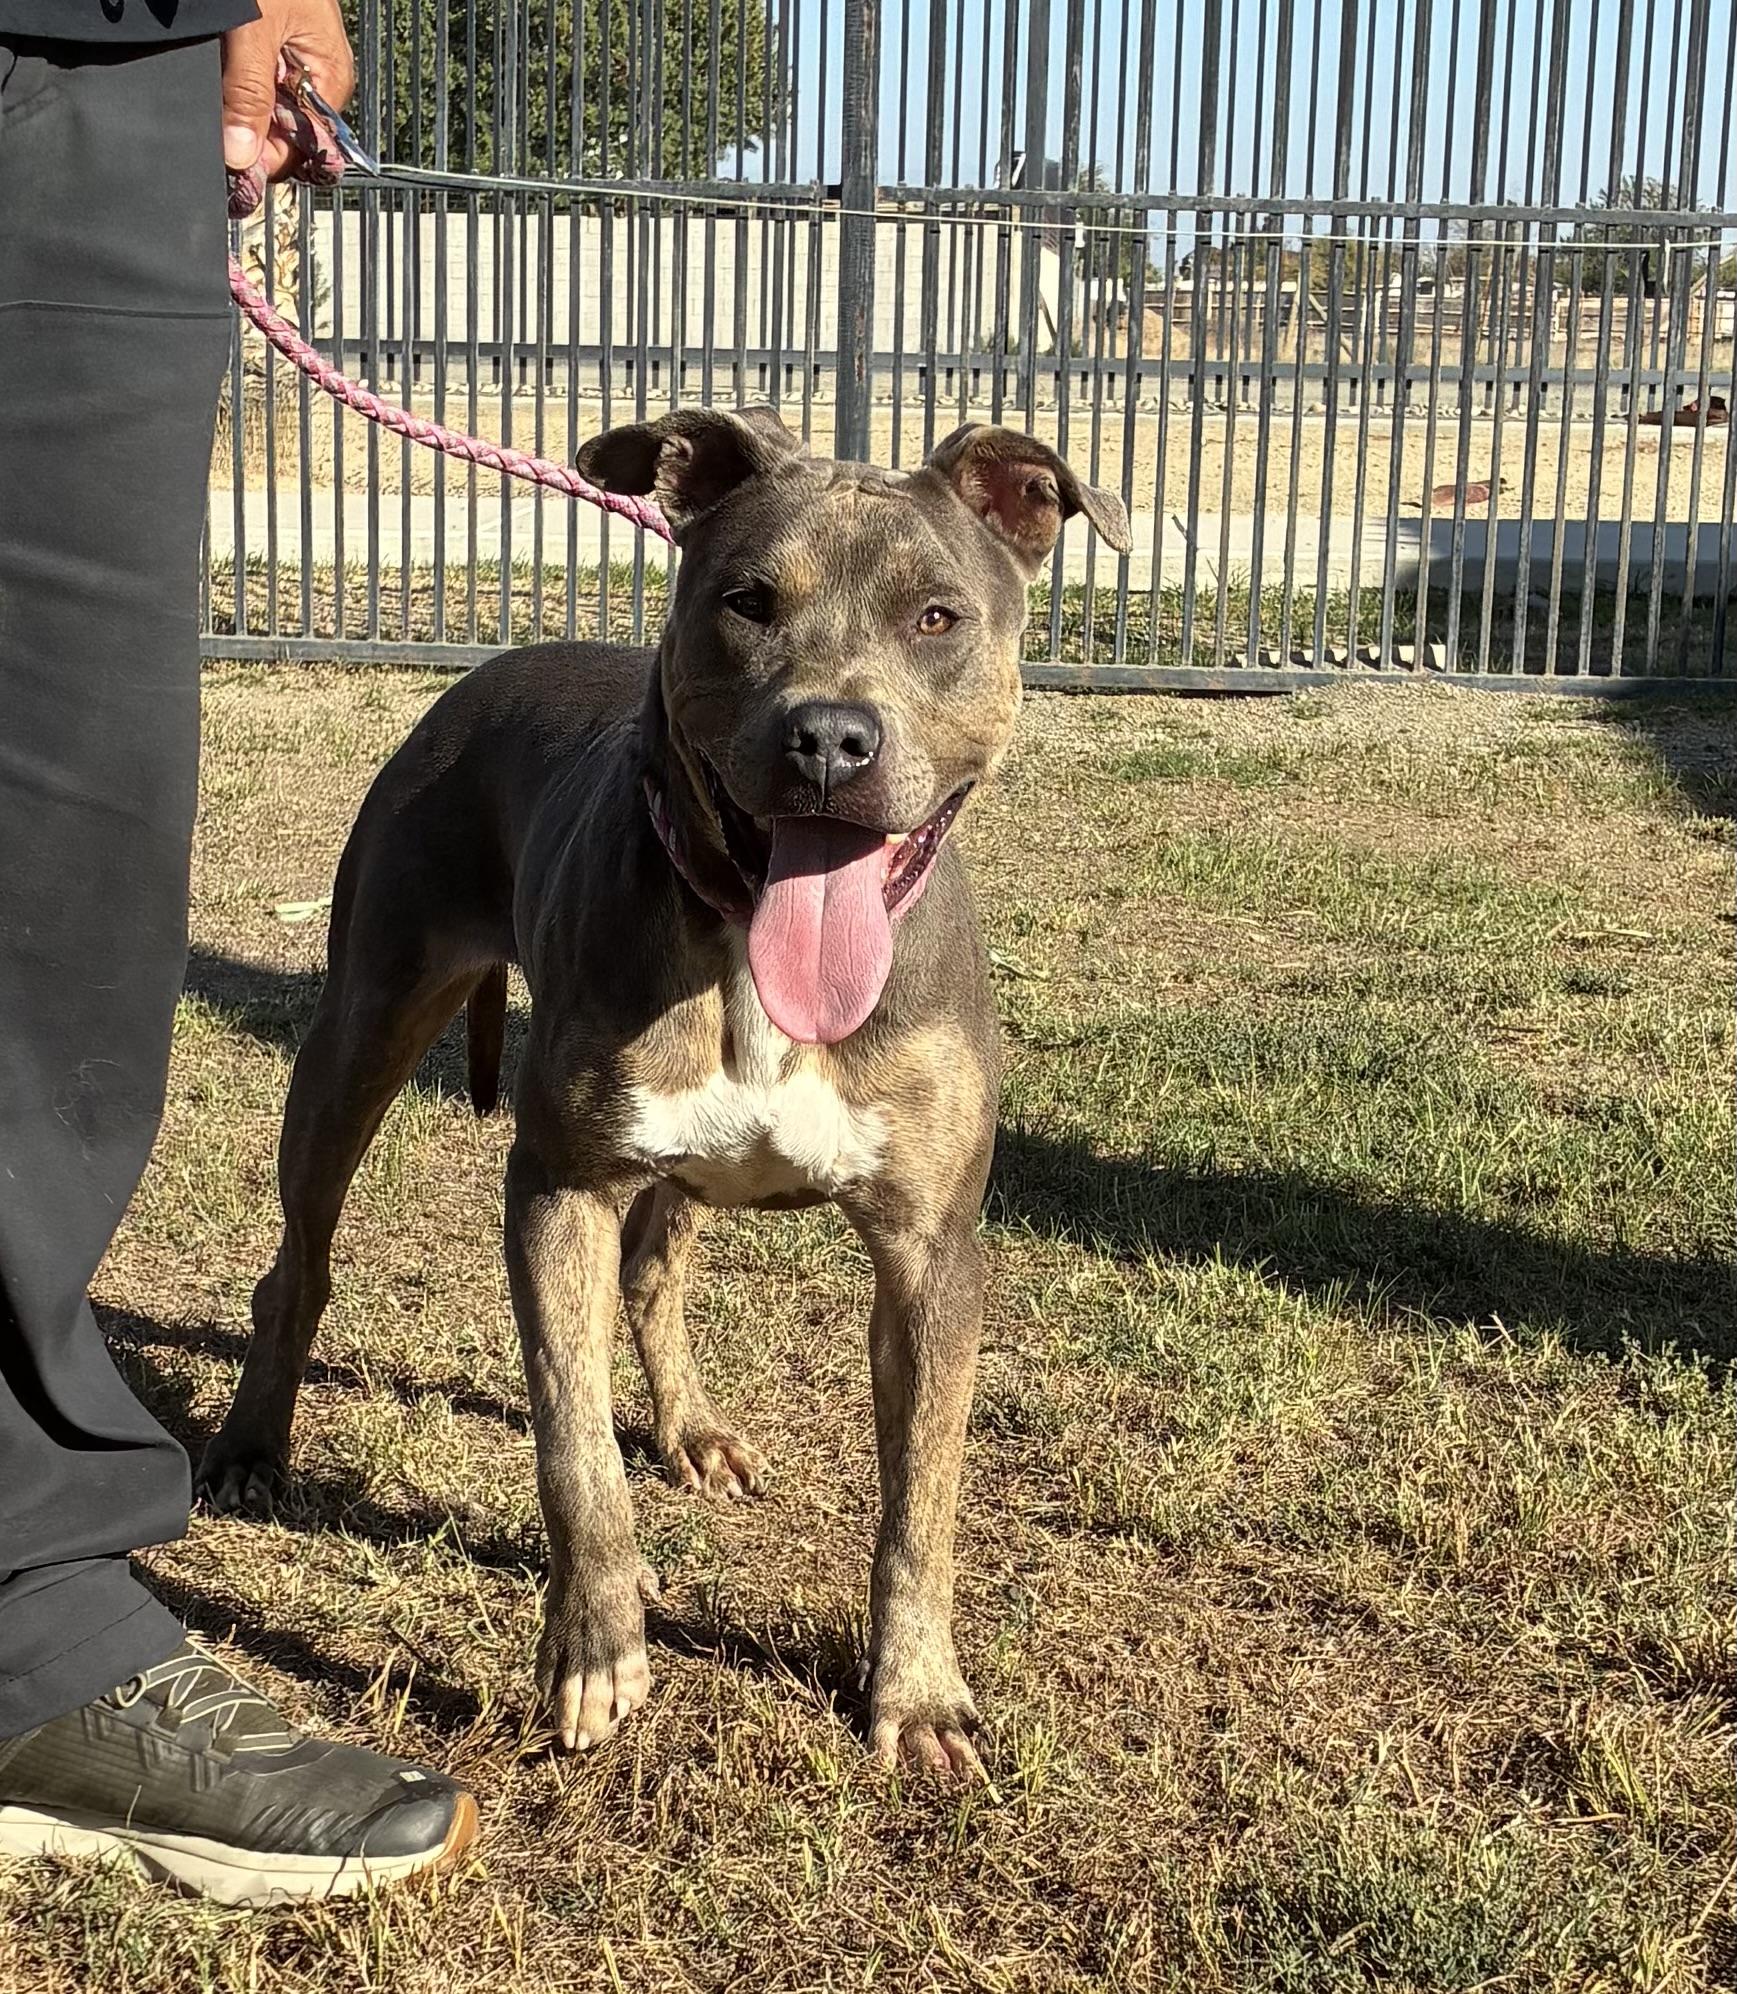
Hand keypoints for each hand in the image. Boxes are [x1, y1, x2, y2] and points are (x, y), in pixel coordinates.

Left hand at [221, 0, 355, 178]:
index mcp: (329, 77)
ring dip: (235, 109)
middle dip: (249, 134)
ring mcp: (290, 59)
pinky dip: (229, 85)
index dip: (268, 159)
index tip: (232, 165)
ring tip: (217, 90)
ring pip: (263, 108)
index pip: (305, 146)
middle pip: (284, 131)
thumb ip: (248, 95)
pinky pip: (250, 81)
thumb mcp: (253, 33)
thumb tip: (241, 156)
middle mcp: (315, 74)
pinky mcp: (266, 44)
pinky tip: (217, 76)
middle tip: (216, 129)